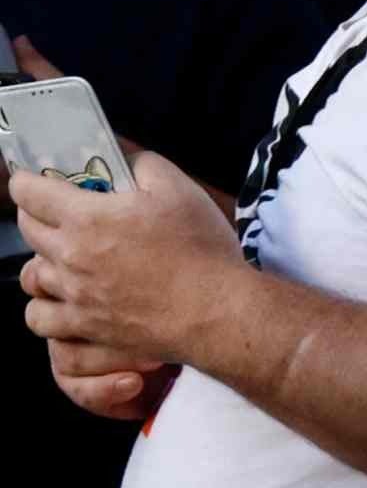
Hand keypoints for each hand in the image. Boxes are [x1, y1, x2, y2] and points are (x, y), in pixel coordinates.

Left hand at [15, 148, 249, 405]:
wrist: (218, 312)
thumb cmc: (200, 250)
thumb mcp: (180, 190)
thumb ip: (144, 164)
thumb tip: (124, 159)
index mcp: (85, 218)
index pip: (28, 192)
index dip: (27, 182)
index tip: (34, 181)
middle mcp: (69, 256)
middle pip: (27, 230)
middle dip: (35, 216)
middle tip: (56, 214)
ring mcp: (73, 296)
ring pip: (31, 277)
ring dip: (42, 263)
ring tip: (62, 262)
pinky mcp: (85, 328)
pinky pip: (42, 320)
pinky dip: (45, 309)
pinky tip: (62, 304)